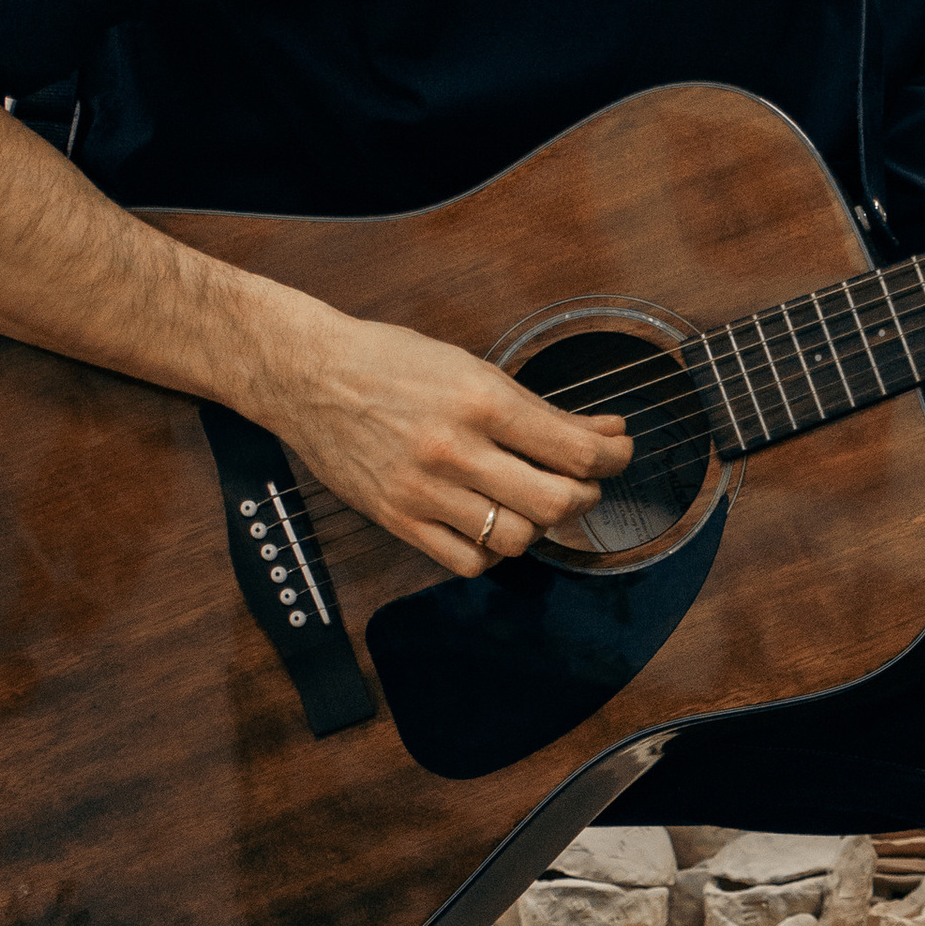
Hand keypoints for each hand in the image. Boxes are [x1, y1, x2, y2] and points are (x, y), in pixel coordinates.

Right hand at [255, 301, 633, 574]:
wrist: (306, 375)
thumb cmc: (389, 363)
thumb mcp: (471, 369)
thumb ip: (541, 410)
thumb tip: (606, 434)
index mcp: (480, 400)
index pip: (574, 451)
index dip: (613, 459)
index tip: (618, 454)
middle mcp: (454, 450)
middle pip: (554, 504)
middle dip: (584, 496)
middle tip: (580, 482)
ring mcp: (423, 491)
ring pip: (515, 540)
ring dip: (538, 527)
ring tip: (532, 503)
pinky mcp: (398, 520)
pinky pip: (468, 562)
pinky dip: (492, 552)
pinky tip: (489, 524)